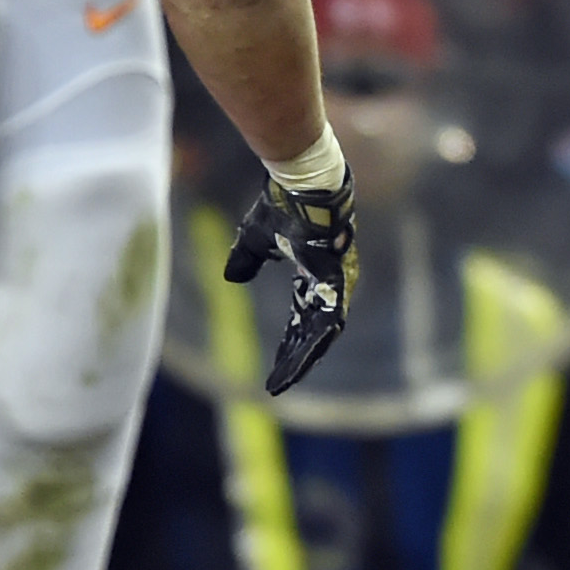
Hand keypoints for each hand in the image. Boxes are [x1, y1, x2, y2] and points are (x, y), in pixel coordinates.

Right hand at [224, 156, 358, 394]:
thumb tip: (232, 277)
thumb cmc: (283, 207)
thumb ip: (246, 259)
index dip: (290, 342)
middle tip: (277, 382)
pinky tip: (297, 364)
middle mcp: (328, 283)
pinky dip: (312, 346)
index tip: (277, 363)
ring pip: (321, 333)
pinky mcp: (336, 283)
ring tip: (283, 380)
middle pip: (312, 331)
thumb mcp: (255, 239)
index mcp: (312, 274)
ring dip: (303, 358)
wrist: (302, 187)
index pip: (302, 317)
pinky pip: (327, 324)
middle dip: (295, 357)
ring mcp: (336, 283)